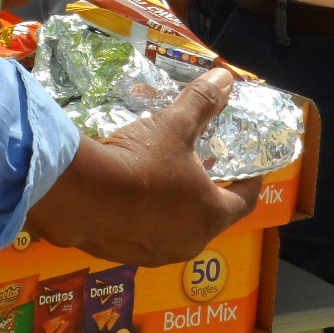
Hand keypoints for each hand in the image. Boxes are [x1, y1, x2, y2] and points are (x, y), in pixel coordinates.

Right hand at [25, 67, 260, 264]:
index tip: (249, 169)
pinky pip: (142, 235)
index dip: (249, 181)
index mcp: (210, 215)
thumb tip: (226, 78)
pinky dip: (142, 218)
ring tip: (162, 179)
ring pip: (174, 229)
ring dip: (173, 208)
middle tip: (200, 168)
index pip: (244, 200)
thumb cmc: (142, 162)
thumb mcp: (174, 126)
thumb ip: (202, 102)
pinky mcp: (123, 254)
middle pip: (208, 217)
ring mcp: (156, 254)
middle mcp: (189, 242)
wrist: (84, 195)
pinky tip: (128, 196)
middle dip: (206, 192)